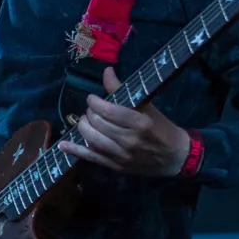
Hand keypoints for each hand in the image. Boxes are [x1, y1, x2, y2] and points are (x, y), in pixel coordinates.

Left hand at [58, 67, 193, 176]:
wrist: (175, 157)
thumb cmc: (161, 128)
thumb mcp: (147, 106)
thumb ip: (124, 90)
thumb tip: (106, 71)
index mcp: (139, 123)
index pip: (108, 111)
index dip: (95, 102)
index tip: (93, 99)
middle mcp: (129, 140)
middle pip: (97, 124)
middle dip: (90, 113)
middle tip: (92, 110)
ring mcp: (121, 156)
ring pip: (92, 139)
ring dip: (83, 127)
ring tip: (86, 121)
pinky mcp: (116, 167)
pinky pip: (91, 158)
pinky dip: (75, 150)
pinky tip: (63, 145)